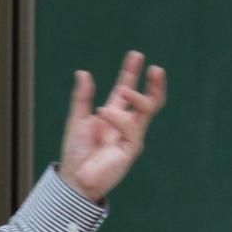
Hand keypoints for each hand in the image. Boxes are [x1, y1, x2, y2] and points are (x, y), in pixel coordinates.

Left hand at [58, 50, 166, 202]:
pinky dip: (118, 118)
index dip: (130, 72)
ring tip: (123, 89)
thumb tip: (83, 72)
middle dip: (154, 84)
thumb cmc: (75, 150)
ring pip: (147, 110)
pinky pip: (132, 128)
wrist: (75, 176)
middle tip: (156, 69)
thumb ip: (82, 97)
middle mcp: (125, 123)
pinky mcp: (132, 148)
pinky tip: (104, 112)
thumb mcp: (77, 118)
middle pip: (148, 100)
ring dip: (137, 96)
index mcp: (113, 114)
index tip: (136, 55)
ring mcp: (131, 135)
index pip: (125, 89)